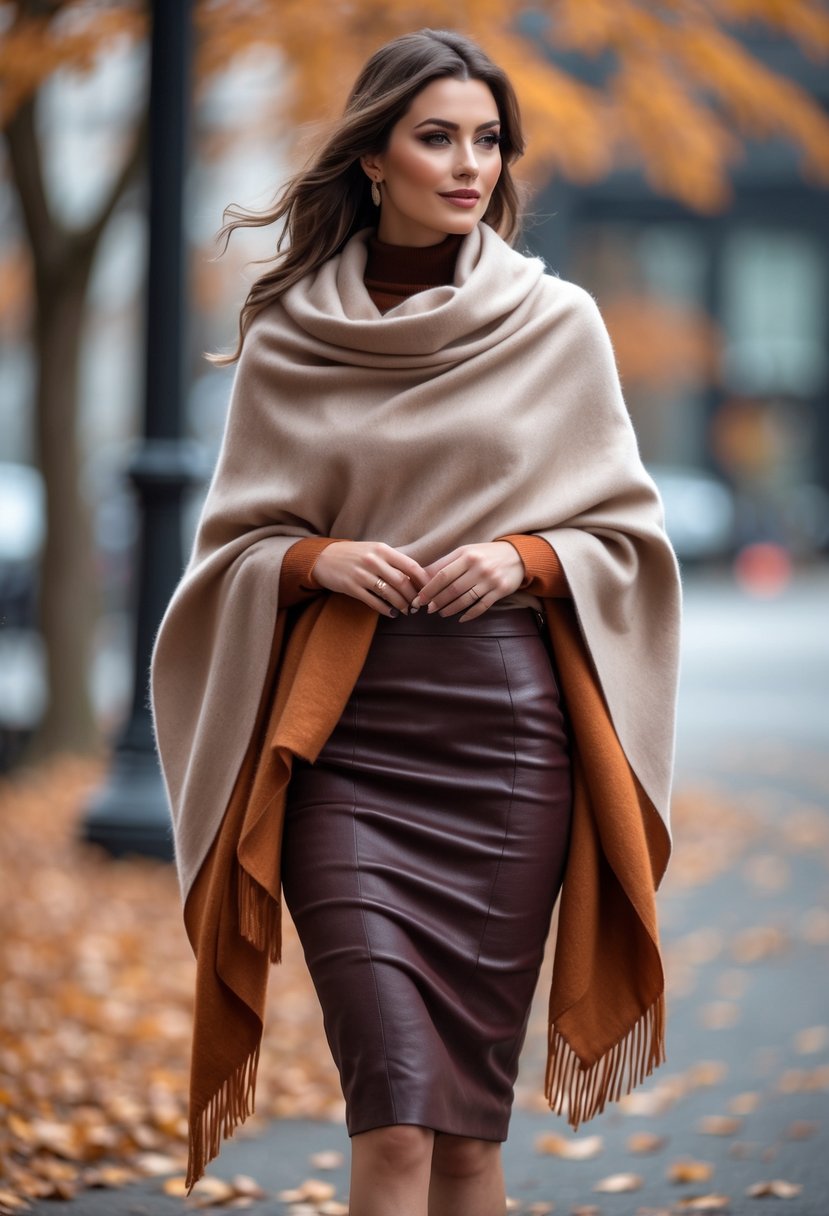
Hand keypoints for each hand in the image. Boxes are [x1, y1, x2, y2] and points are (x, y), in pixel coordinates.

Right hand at [311, 541, 427, 617]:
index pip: (410, 566)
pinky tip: (391, 613)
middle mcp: (373, 560)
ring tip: (406, 611)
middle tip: (418, 605)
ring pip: (390, 593)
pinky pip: (374, 602)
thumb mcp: (374, 550)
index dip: (423, 581)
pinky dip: (386, 610)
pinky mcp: (351, 587)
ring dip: (401, 605)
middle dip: (414, 597)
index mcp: (382, 549)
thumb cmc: (354, 555)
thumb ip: (392, 560)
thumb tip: (416, 576)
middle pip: (402, 582)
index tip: (429, 591)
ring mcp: (362, 574)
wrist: (323, 557)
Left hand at [413, 542, 525, 621]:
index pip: (442, 574)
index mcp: (467, 555)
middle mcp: (479, 567)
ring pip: (465, 599)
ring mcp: (491, 580)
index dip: (429, 588)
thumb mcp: (466, 552)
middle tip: (428, 609)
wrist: (517, 555)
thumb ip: (445, 563)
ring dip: (450, 609)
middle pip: (452, 589)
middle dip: (437, 601)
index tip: (419, 598)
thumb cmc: (485, 554)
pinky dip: (470, 614)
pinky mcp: (501, 590)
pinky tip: (461, 619)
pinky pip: (482, 606)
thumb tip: (422, 576)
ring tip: (441, 613)